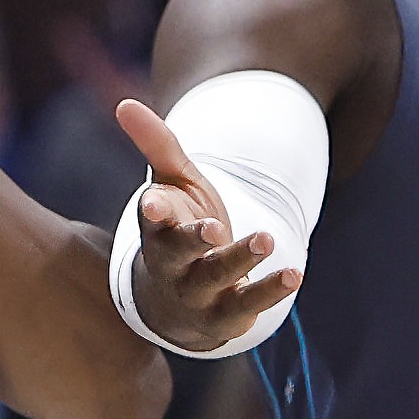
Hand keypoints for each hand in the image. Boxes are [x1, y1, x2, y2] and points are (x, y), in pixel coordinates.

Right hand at [112, 97, 296, 353]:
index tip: (155, 203)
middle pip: (177, 253)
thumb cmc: (177, 228)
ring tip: (267, 238)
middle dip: (192, 241)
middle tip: (214, 228)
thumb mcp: (171, 184)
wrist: (178, 303)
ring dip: (240, 259)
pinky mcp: (225, 315)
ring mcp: (197, 293)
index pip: (151, 220)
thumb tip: (124, 103)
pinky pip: (247, 304)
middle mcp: (171, 264)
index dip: (154, 212)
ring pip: (215, 278)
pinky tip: (294, 273)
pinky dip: (270, 290)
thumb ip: (156, 145)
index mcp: (156, 230)